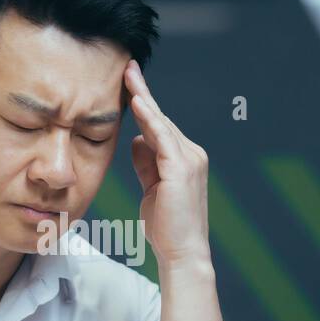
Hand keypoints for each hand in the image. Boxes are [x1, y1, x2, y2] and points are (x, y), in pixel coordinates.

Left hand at [124, 59, 211, 268]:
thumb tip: (136, 138)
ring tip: (129, 75)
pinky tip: (136, 102)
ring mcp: (189, 159)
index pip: (160, 126)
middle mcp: (191, 154)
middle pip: (161, 118)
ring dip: (144, 97)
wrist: (182, 253)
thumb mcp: (151, 189)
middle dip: (142, 92)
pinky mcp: (182, 168)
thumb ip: (145, 163)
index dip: (144, 104)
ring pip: (161, 123)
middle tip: (127, 67)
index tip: (129, 82)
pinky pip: (162, 136)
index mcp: (184, 159)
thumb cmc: (166, 227)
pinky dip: (149, 118)